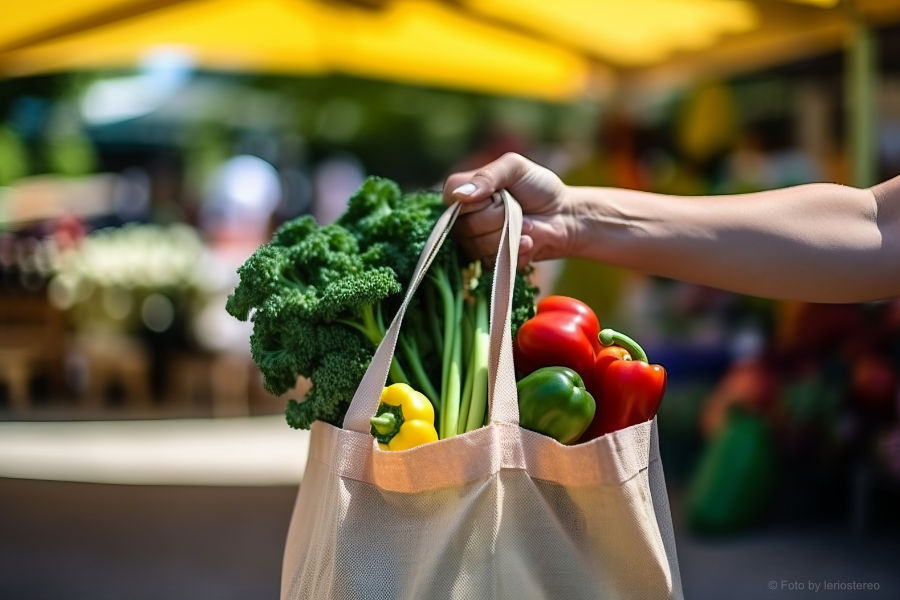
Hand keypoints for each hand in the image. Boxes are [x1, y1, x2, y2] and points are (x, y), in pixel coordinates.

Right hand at [442, 153, 574, 267]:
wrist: (563, 215)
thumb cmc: (537, 186)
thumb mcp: (515, 168)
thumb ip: (488, 176)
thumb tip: (460, 195)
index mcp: (462, 192)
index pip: (452, 197)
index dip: (478, 199)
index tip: (499, 193)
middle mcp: (461, 219)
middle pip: (466, 226)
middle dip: (499, 216)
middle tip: (517, 207)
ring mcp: (473, 243)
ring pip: (478, 246)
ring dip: (509, 234)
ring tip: (524, 224)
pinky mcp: (489, 262)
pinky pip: (492, 262)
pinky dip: (516, 251)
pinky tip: (528, 241)